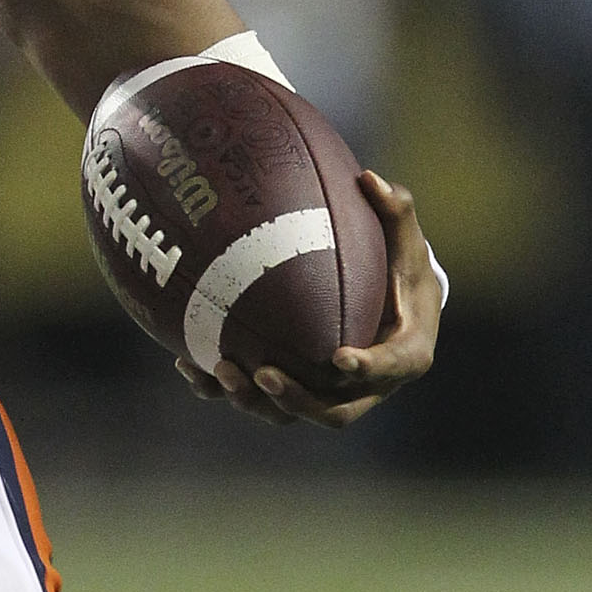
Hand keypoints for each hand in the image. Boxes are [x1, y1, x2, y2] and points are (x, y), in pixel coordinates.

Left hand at [175, 172, 443, 430]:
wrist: (396, 300)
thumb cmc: (401, 266)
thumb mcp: (405, 240)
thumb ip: (395, 212)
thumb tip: (368, 178)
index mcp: (405, 354)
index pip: (388, 369)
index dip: (367, 368)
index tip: (339, 358)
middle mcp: (366, 385)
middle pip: (334, 412)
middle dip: (297, 399)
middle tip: (265, 374)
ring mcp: (327, 393)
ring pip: (289, 413)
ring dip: (253, 401)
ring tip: (221, 369)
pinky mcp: (293, 388)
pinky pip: (254, 398)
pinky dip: (220, 388)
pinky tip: (186, 364)